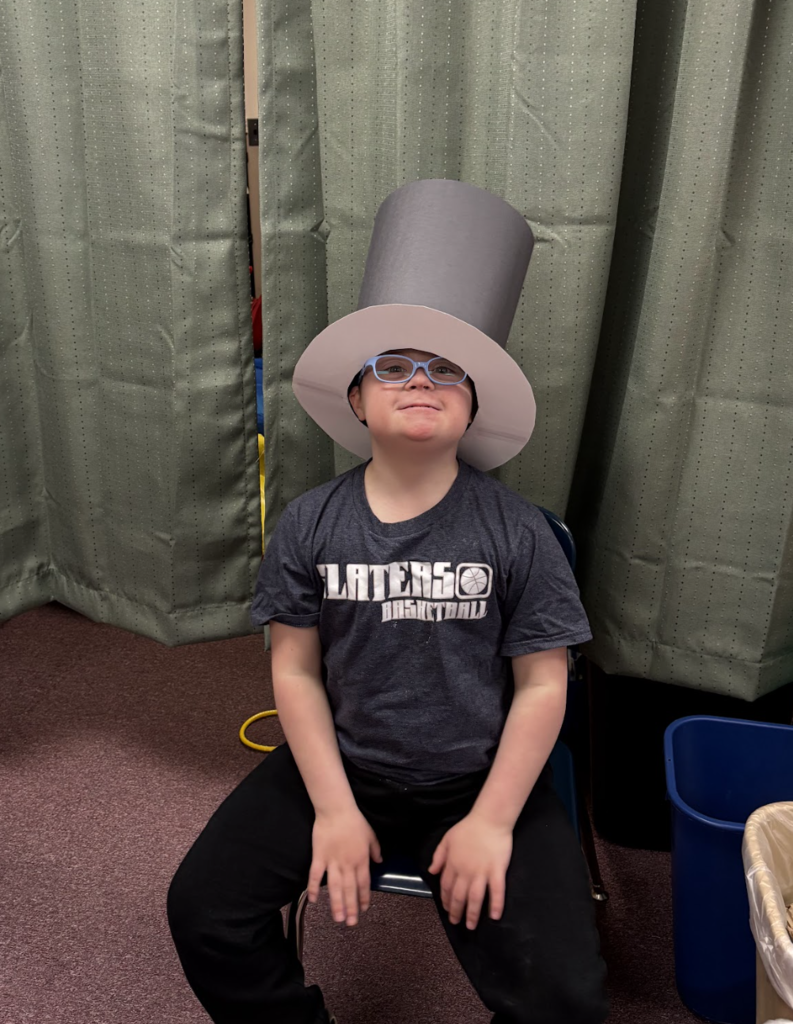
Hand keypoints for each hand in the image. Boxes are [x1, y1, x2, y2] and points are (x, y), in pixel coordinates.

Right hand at [308, 807, 382, 926]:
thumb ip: (375, 850)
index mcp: (361, 859)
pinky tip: (313, 900)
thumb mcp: (371, 834)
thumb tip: (380, 861)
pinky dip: (313, 888)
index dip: (363, 897)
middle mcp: (348, 864)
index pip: (364, 883)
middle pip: (350, 889)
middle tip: (350, 923)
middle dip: (351, 907)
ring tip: (337, 919)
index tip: (363, 910)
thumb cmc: (354, 821)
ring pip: (335, 887)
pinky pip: (315, 875)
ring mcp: (332, 862)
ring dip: (336, 903)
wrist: (336, 810)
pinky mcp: (319, 857)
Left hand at [427, 812, 512, 929]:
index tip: (447, 909)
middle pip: (459, 896)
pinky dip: (496, 905)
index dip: (446, 900)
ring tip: (471, 926)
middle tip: (456, 923)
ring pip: (475, 898)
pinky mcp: (497, 871)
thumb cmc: (468, 828)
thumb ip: (438, 856)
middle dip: (456, 912)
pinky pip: (497, 891)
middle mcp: (465, 872)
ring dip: (472, 914)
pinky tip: (495, 917)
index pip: (446, 887)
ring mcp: (482, 872)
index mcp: (453, 864)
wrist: (489, 820)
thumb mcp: (447, 839)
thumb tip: (431, 871)